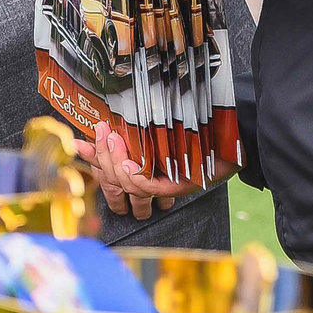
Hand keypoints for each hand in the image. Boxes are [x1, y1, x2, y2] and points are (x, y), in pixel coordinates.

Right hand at [77, 122, 232, 218]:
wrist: (233, 141)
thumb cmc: (196, 134)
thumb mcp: (156, 130)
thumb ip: (129, 131)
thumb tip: (102, 123)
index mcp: (141, 166)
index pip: (107, 168)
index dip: (92, 158)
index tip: (79, 143)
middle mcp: (149, 180)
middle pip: (113, 179)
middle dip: (102, 156)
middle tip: (101, 132)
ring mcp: (162, 185)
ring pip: (127, 183)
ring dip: (115, 163)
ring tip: (112, 140)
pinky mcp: (175, 188)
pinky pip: (146, 185)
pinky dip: (133, 175)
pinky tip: (127, 162)